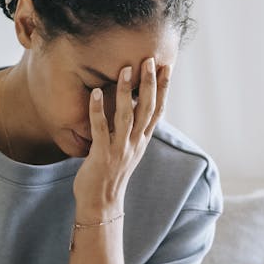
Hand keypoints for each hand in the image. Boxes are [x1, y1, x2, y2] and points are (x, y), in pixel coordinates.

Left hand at [72, 58, 170, 215]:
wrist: (101, 203)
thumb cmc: (111, 175)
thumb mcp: (128, 150)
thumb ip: (133, 131)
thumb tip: (136, 110)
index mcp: (142, 140)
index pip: (158, 110)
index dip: (164, 88)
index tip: (167, 66)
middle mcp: (135, 143)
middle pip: (147, 108)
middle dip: (150, 83)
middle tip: (150, 60)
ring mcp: (120, 149)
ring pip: (127, 115)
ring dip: (127, 92)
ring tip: (126, 69)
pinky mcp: (102, 154)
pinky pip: (101, 128)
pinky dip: (98, 110)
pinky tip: (95, 93)